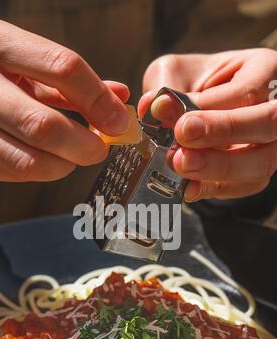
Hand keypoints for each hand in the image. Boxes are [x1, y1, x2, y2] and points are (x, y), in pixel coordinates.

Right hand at [0, 17, 129, 181]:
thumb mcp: (15, 59)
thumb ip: (64, 80)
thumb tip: (117, 98)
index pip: (63, 68)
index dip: (99, 100)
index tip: (118, 121)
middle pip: (44, 125)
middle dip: (84, 146)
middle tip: (98, 150)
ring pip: (28, 160)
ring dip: (62, 166)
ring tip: (70, 158)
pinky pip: (9, 173)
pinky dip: (35, 171)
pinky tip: (38, 159)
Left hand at [138, 49, 276, 201]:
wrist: (200, 112)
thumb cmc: (195, 86)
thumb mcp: (179, 72)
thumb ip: (167, 86)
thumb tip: (153, 107)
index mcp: (263, 72)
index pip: (246, 92)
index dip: (213, 110)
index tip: (180, 123)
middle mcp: (275, 109)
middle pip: (267, 124)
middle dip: (223, 134)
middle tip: (183, 141)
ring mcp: (270, 146)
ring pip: (259, 163)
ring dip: (217, 168)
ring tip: (181, 165)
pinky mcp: (256, 175)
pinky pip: (242, 186)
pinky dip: (213, 188)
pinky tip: (188, 188)